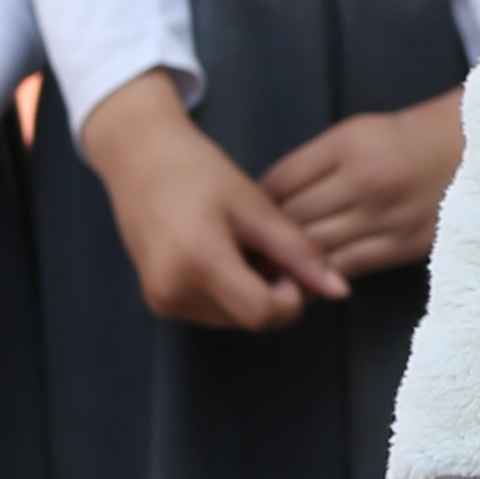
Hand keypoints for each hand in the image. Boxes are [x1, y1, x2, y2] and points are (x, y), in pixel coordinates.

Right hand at [74, 72, 344, 329]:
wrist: (138, 158)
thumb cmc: (198, 171)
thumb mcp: (254, 206)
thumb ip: (299, 251)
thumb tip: (341, 291)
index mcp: (199, 262)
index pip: (264, 313)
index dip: (291, 296)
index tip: (292, 262)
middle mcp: (174, 290)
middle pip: (250, 320)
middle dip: (272, 294)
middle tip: (268, 248)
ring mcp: (162, 300)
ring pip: (232, 320)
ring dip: (250, 294)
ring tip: (242, 247)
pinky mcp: (158, 301)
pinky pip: (210, 312)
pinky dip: (227, 292)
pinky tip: (222, 254)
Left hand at [263, 89, 465, 278]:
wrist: (471, 148)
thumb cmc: (405, 140)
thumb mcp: (356, 132)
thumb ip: (314, 164)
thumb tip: (268, 201)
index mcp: (346, 144)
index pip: (280, 181)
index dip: (256, 205)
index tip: (243, 219)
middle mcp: (364, 179)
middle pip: (293, 217)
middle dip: (264, 238)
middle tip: (244, 254)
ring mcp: (385, 214)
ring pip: (316, 246)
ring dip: (289, 262)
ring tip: (267, 272)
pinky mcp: (404, 244)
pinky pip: (347, 267)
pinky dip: (322, 275)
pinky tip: (307, 280)